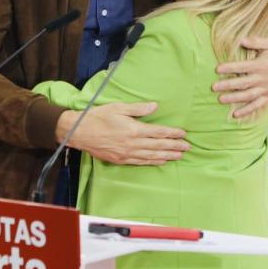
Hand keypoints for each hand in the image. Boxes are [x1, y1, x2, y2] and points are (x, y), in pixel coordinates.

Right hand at [60, 102, 189, 164]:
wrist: (79, 132)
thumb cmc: (98, 117)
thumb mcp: (118, 107)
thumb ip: (138, 108)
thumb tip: (155, 106)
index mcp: (133, 129)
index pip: (158, 132)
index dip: (172, 134)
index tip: (183, 134)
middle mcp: (132, 143)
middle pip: (158, 145)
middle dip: (174, 146)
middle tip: (188, 147)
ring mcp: (127, 153)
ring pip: (152, 156)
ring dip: (167, 155)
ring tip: (179, 156)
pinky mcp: (121, 160)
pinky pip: (141, 162)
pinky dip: (153, 162)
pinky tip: (161, 161)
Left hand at [214, 38, 267, 117]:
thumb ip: (256, 42)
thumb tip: (241, 40)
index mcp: (262, 65)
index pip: (243, 67)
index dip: (230, 68)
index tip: (217, 69)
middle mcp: (263, 78)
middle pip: (243, 83)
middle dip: (228, 85)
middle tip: (213, 87)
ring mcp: (267, 89)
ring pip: (248, 96)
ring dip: (234, 98)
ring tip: (221, 99)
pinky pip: (257, 105)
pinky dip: (247, 110)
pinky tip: (236, 114)